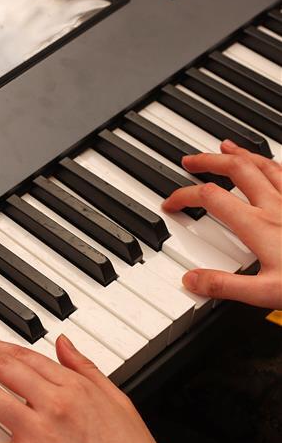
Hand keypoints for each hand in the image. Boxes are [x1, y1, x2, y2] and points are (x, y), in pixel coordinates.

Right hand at [161, 140, 281, 308]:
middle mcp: (277, 207)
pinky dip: (274, 165)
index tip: (170, 203)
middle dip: (209, 161)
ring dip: (242, 154)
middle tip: (190, 160)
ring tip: (226, 147)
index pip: (211, 197)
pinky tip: (274, 167)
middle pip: (238, 170)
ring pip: (266, 166)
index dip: (184, 195)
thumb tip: (191, 280)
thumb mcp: (265, 294)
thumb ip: (225, 286)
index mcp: (259, 225)